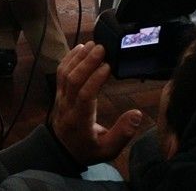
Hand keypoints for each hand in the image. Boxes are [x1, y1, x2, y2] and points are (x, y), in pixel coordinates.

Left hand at [49, 42, 142, 165]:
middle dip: (87, 62)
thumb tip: (136, 114)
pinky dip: (69, 58)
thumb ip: (123, 133)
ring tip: (92, 44)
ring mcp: (60, 97)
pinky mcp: (58, 92)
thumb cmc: (88, 149)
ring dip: (78, 57)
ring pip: (65, 73)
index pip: (85, 95)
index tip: (107, 66)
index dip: (95, 79)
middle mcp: (67, 105)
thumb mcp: (109, 150)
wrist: (63, 150)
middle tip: (101, 48)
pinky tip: (79, 48)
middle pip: (72, 80)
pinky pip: (60, 72)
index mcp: (80, 119)